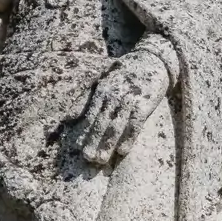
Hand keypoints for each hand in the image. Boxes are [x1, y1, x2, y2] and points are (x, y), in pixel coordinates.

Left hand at [74, 49, 170, 165]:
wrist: (153, 60)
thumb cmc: (125, 72)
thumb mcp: (102, 80)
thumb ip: (85, 98)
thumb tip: (68, 117)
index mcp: (102, 90)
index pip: (90, 115)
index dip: (83, 133)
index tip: (76, 148)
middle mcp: (114, 96)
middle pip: (101, 123)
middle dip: (93, 142)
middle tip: (87, 159)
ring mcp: (129, 101)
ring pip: (115, 126)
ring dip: (107, 144)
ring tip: (100, 160)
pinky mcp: (144, 105)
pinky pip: (135, 125)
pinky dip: (129, 138)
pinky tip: (122, 152)